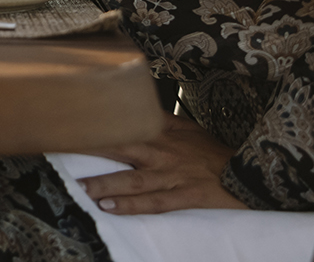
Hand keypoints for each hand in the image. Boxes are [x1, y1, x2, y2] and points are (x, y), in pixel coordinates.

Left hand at [78, 114, 246, 213]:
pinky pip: (155, 202)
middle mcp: (163, 152)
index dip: (95, 124)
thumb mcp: (189, 129)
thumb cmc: (215, 152)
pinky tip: (109, 206)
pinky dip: (131, 205)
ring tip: (79, 187)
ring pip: (133, 179)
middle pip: (120, 148)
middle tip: (60, 149)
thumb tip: (137, 108)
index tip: (67, 120)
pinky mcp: (187, 195)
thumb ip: (161, 120)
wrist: (254, 172)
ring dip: (104, 183)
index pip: (122, 125)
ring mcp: (174, 175)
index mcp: (161, 134)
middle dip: (90, 149)